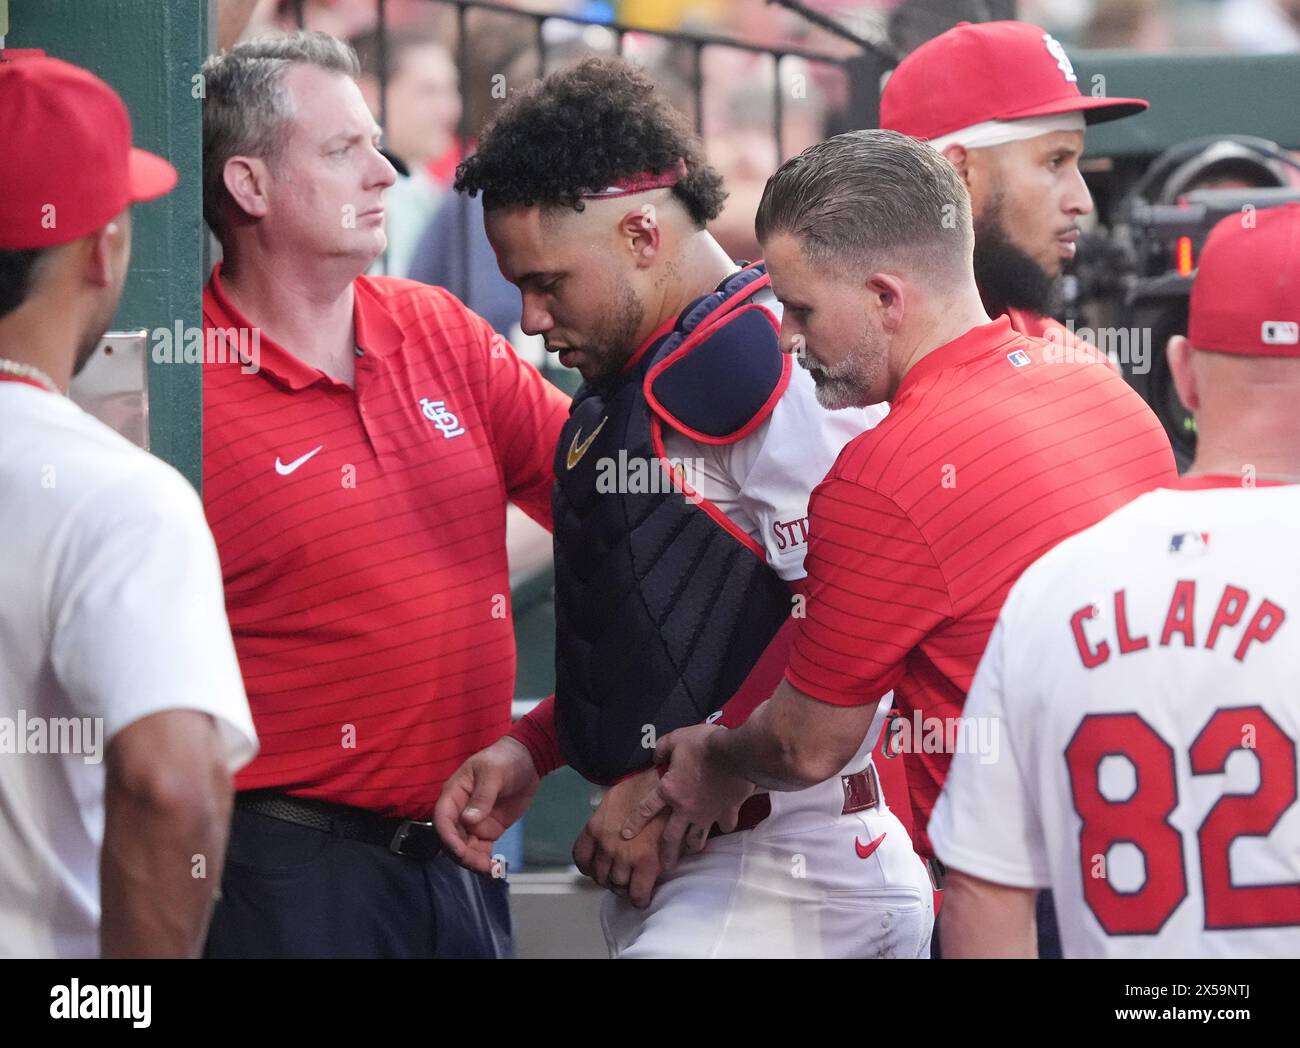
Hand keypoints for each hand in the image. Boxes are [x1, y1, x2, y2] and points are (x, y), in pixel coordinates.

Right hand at [434, 736, 539, 874]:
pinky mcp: (487, 831)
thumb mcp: (494, 773)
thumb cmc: (505, 760)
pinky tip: (494, 868)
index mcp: (454, 793)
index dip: (447, 836)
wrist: (528, 761)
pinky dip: (484, 861)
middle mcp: (459, 811)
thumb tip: (468, 820)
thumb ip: (482, 796)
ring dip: (473, 862)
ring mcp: (473, 823)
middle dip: (462, 854)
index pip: (442, 818)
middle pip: (452, 838)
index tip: (459, 850)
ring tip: (489, 869)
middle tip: (480, 864)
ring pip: (465, 848)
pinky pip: (480, 850)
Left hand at [573, 768, 670, 908]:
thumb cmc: (643, 787)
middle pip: (600, 875)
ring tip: (633, 883)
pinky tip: (643, 897)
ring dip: (624, 887)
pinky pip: (638, 893)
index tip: (598, 869)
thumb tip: (604, 836)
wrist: (665, 784)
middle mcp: (605, 844)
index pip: (581, 858)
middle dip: (609, 878)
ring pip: (618, 885)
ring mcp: (625, 855)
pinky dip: (640, 898)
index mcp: (595, 828)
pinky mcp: (646, 862)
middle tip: (620, 876)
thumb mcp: (612, 799)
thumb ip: (604, 821)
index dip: (590, 868)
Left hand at [621, 723, 754, 870]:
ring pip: (697, 838)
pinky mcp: (727, 811)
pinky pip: (725, 825)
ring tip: (691, 850)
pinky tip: (724, 825)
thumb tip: (656, 756)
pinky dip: (724, 826)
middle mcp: (686, 809)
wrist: (735, 754)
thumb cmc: (703, 745)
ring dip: (693, 846)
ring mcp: (708, 813)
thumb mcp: (676, 739)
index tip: (625, 834)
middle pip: (672, 838)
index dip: (634, 822)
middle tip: (664, 866)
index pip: (646, 809)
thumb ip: (662, 748)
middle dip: (666, 854)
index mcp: (670, 791)